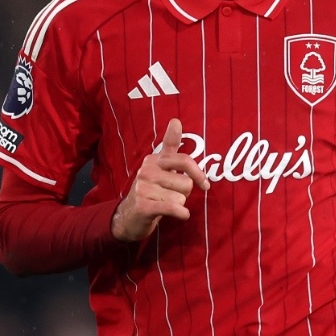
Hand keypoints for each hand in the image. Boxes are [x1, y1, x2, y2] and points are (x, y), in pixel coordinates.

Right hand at [111, 119, 209, 242]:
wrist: (130, 216)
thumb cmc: (152, 190)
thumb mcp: (161, 166)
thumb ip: (170, 145)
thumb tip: (176, 120)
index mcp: (154, 159)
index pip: (184, 161)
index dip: (198, 174)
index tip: (205, 184)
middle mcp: (147, 171)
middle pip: (186, 183)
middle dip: (184, 193)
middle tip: (171, 195)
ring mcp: (143, 188)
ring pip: (181, 198)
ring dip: (179, 205)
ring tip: (165, 203)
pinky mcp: (143, 206)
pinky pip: (174, 208)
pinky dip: (181, 214)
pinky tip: (178, 214)